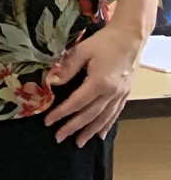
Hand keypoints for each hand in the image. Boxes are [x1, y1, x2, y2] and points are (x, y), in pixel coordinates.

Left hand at [44, 30, 139, 144]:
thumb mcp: (82, 50)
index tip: (48, 122)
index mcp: (99, 82)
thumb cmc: (105, 41)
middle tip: (59, 138)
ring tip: (79, 142)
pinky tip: (101, 134)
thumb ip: (67, 68)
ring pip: (104, 118)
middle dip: (73, 127)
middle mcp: (111, 92)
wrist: (131, 36)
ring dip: (90, 131)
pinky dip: (107, 125)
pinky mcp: (125, 93)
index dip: (61, 113)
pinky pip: (115, 113)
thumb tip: (51, 83)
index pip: (76, 103)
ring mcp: (120, 94)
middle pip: (90, 115)